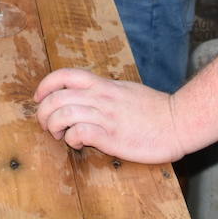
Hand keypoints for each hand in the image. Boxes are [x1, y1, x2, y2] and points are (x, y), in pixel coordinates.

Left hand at [34, 67, 186, 163]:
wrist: (179, 121)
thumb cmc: (155, 109)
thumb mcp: (125, 91)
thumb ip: (105, 92)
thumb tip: (87, 97)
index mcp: (103, 85)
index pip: (65, 75)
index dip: (45, 85)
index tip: (38, 98)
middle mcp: (101, 98)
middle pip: (57, 96)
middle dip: (43, 112)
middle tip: (46, 124)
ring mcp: (106, 116)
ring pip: (63, 113)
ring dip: (53, 126)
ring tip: (59, 135)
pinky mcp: (112, 137)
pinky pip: (80, 132)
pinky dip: (71, 139)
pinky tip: (78, 143)